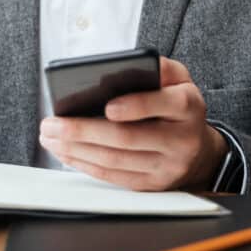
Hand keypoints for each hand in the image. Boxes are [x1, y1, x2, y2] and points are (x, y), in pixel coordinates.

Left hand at [39, 56, 227, 190]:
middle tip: (52, 124)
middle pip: (128, 138)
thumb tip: (125, 66)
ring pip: (116, 161)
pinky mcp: (153, 185)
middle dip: (84, 131)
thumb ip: (158, 67)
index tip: (106, 106)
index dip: (135, 107)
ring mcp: (167, 167)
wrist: (200, 149)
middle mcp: (181, 140)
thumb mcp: (178, 78)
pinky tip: (66, 153)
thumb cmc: (177, 104)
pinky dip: (86, 165)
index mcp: (188, 106)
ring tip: (50, 137)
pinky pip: (115, 178)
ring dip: (77, 150)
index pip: (163, 104)